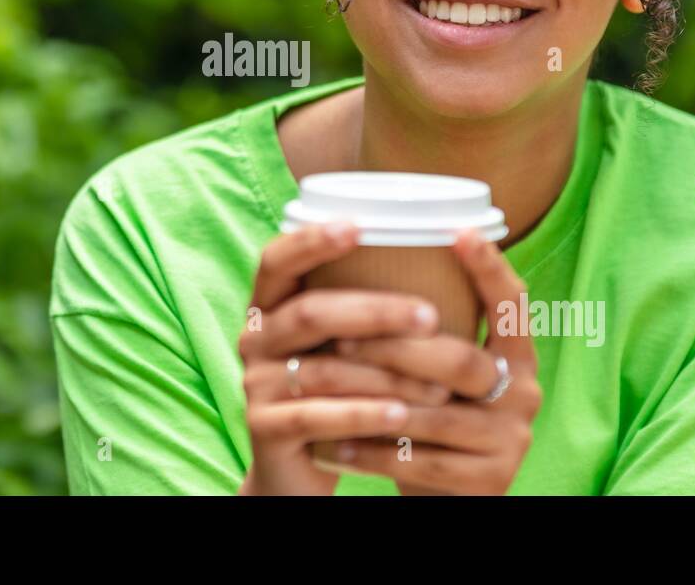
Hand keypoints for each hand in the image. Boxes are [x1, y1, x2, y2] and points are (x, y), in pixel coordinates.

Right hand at [237, 222, 450, 495]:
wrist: (294, 468)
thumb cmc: (331, 390)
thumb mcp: (336, 344)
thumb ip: (358, 307)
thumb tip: (434, 254)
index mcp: (268, 306)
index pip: (276, 260)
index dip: (311, 242)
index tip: (358, 227)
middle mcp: (255, 339)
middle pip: (310, 313)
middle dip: (376, 312)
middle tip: (431, 316)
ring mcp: (255, 385)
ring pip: (323, 370)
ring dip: (386, 374)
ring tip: (439, 383)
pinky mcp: (265, 430)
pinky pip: (318, 417)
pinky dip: (364, 415)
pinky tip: (402, 416)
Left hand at [322, 228, 542, 494]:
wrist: (446, 496)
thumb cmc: (432, 417)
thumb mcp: (440, 373)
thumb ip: (429, 332)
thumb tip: (366, 258)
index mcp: (517, 357)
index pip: (513, 304)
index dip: (490, 268)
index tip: (457, 232)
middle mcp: (524, 394)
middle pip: (459, 359)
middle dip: (393, 345)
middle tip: (338, 334)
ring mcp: (510, 441)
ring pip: (434, 413)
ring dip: (372, 398)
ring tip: (321, 386)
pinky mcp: (489, 482)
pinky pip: (422, 462)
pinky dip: (373, 452)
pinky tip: (336, 443)